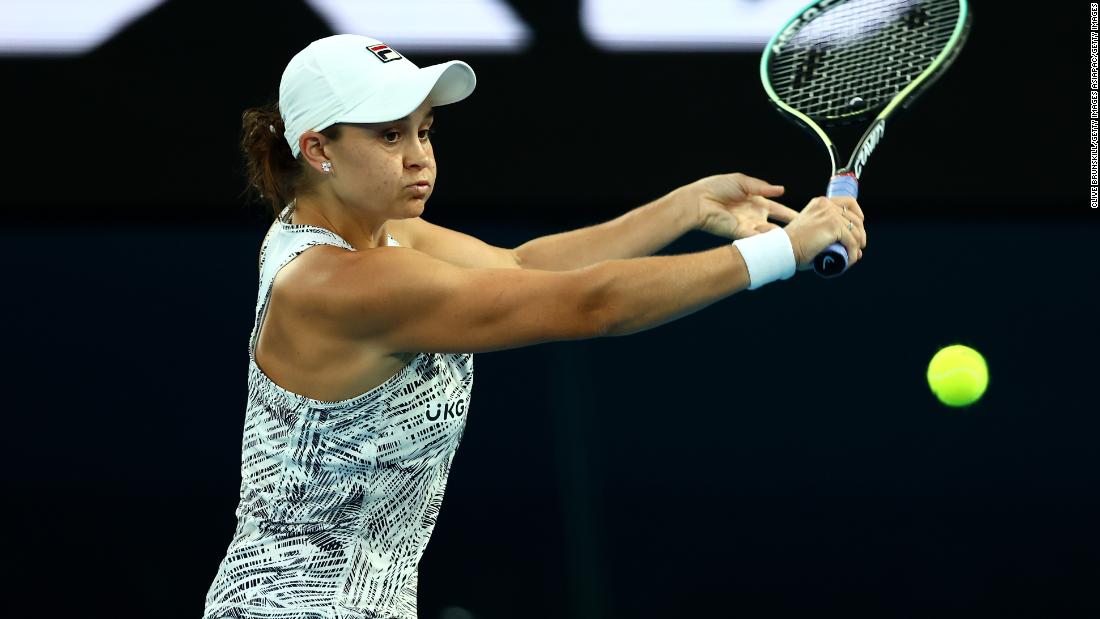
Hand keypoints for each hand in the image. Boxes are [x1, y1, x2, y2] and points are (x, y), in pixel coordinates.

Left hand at [685, 173, 799, 239]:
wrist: (699, 200)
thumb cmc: (716, 187)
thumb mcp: (743, 182)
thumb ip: (763, 187)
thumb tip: (781, 190)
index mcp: (756, 201)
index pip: (779, 209)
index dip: (791, 213)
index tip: (807, 217)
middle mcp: (754, 215)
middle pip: (778, 225)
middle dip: (791, 229)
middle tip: (809, 234)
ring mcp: (748, 226)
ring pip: (770, 234)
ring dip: (782, 237)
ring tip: (798, 240)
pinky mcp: (740, 234)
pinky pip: (757, 239)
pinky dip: (768, 241)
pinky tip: (781, 243)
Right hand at [784, 196, 866, 270]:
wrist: (783, 249)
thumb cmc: (793, 246)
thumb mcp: (813, 234)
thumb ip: (831, 237)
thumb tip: (858, 249)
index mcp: (820, 203)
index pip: (848, 202)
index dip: (858, 214)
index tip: (859, 228)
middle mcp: (826, 205)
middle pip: (855, 217)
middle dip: (860, 233)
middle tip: (858, 247)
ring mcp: (830, 214)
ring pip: (855, 231)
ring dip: (856, 246)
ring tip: (851, 257)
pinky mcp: (834, 226)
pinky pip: (851, 242)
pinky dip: (853, 253)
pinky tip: (849, 261)